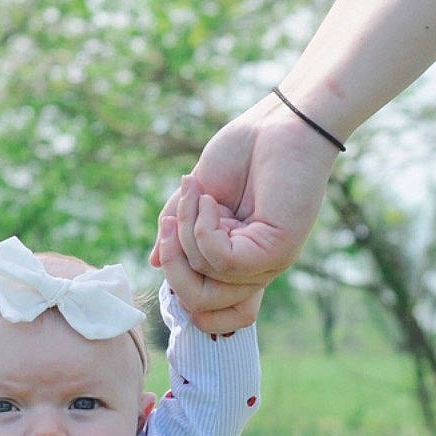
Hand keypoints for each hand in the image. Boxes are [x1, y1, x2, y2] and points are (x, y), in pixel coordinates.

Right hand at [149, 95, 340, 331]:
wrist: (280, 123)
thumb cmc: (243, 152)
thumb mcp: (196, 198)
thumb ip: (178, 231)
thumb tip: (155, 264)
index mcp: (238, 262)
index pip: (210, 312)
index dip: (178, 290)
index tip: (168, 240)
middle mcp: (255, 271)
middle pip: (200, 305)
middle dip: (173, 265)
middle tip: (168, 222)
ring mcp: (268, 265)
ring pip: (207, 283)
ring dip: (187, 234)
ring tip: (197, 194)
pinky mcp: (277, 251)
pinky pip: (223, 261)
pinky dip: (204, 229)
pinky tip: (212, 200)